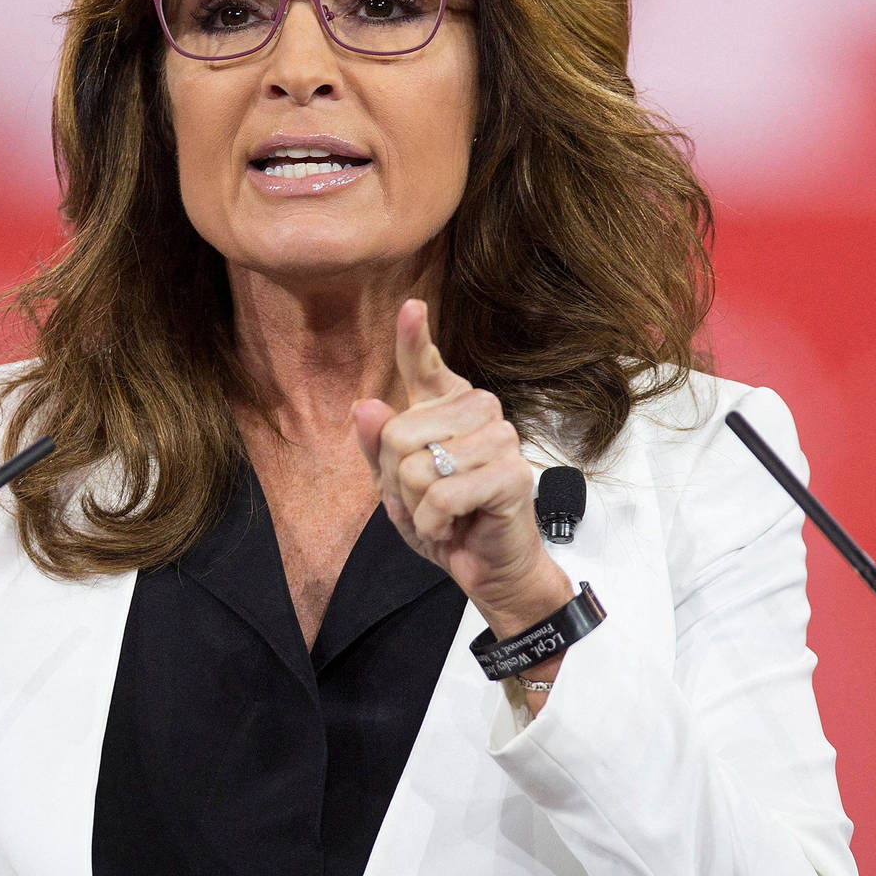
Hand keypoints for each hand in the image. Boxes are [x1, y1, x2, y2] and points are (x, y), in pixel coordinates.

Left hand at [353, 300, 571, 637]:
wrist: (487, 568)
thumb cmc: (445, 520)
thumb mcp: (395, 487)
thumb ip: (376, 447)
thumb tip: (364, 405)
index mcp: (449, 406)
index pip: (424, 366)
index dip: (414, 338)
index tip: (411, 306)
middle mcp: (479, 410)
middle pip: (398, 433)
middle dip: (396, 480)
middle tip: (426, 500)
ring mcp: (500, 439)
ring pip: (418, 466)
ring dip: (417, 505)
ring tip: (444, 513)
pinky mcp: (511, 475)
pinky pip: (442, 495)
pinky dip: (434, 523)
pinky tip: (453, 527)